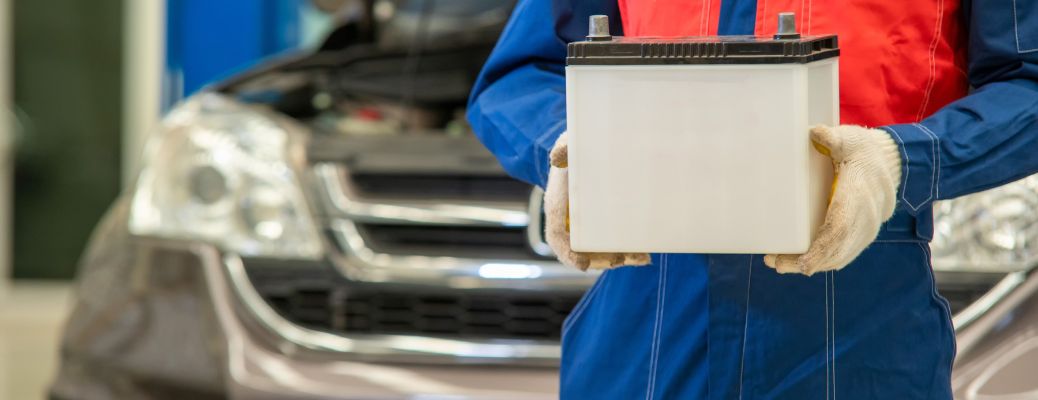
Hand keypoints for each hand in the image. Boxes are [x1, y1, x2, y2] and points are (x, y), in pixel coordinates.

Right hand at [544, 132, 650, 270]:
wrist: (586, 145)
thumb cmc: (577, 145)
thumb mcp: (569, 141)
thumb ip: (564, 147)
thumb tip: (557, 158)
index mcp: (558, 203)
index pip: (557, 235)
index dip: (566, 253)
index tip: (581, 265)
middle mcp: (570, 218)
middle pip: (580, 250)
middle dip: (599, 259)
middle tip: (619, 259)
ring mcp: (587, 222)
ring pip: (598, 250)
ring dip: (618, 258)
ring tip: (639, 257)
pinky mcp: (603, 221)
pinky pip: (612, 242)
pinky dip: (628, 251)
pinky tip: (644, 255)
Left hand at [765, 125, 901, 275]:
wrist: (894, 162)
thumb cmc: (866, 150)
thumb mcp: (850, 139)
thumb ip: (833, 138)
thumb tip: (814, 132)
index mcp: (857, 197)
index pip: (840, 229)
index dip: (821, 249)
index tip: (803, 263)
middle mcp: (864, 219)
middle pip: (834, 250)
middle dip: (805, 261)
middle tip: (775, 262)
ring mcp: (865, 229)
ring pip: (838, 256)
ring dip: (810, 264)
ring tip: (779, 263)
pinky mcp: (863, 233)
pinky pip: (843, 254)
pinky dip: (822, 260)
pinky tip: (799, 262)